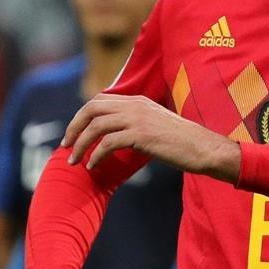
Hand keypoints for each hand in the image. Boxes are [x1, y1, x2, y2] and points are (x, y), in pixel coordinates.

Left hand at [62, 94, 240, 182]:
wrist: (203, 148)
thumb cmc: (181, 142)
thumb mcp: (155, 125)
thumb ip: (135, 124)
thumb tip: (114, 136)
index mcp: (137, 101)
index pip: (99, 100)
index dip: (81, 116)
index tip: (74, 133)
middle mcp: (135, 105)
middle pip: (92, 109)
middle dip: (74, 127)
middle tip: (66, 145)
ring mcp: (138, 119)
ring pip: (96, 126)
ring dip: (80, 144)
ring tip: (74, 161)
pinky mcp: (141, 135)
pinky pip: (108, 143)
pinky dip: (96, 156)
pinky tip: (93, 167)